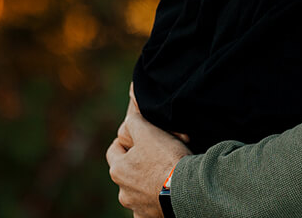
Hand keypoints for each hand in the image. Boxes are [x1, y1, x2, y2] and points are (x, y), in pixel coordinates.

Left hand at [106, 85, 190, 216]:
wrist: (187, 190)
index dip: (126, 140)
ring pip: (137, 190)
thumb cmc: (166, 159)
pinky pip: (148, 208)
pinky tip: (166, 191)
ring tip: (165, 171)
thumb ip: (135, 117)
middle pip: (127, 171)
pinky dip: (154, 200)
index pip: (114, 150)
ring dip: (146, 182)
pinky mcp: (150, 217)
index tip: (140, 136)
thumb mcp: (148, 131)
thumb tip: (130, 94)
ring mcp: (136, 207)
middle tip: (157, 152)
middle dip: (138, 161)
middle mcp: (122, 191)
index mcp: (118, 170)